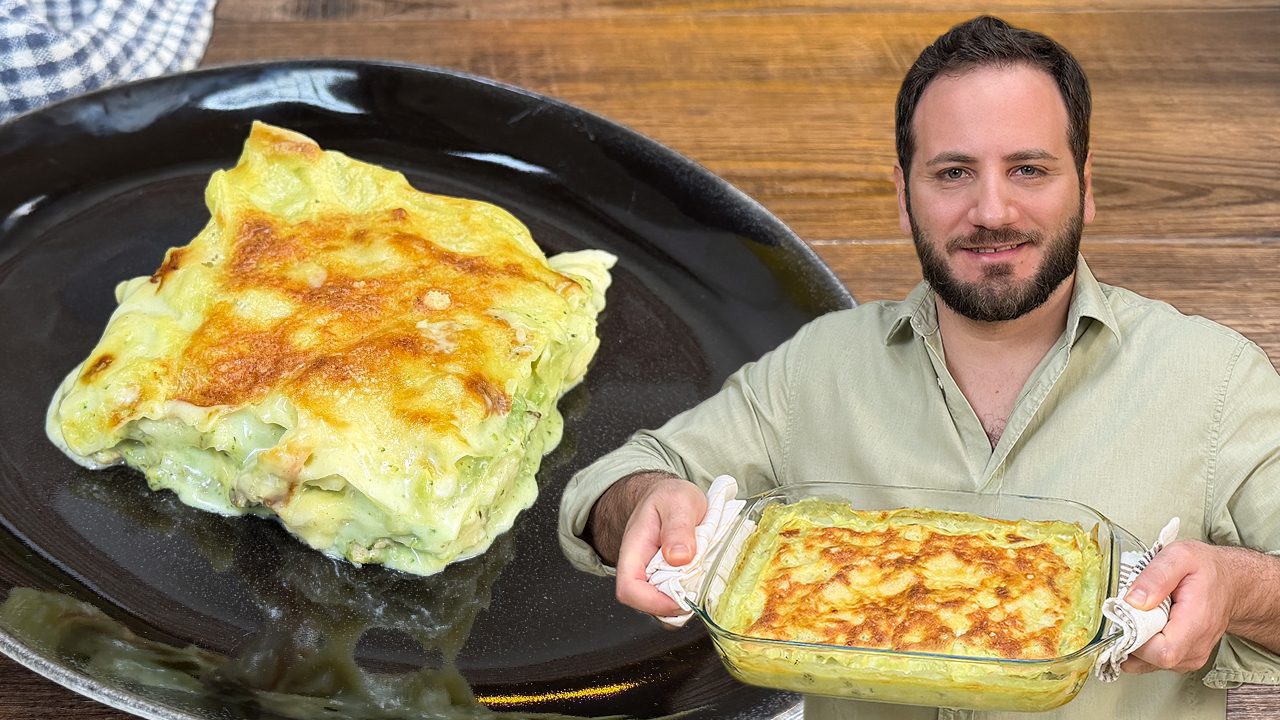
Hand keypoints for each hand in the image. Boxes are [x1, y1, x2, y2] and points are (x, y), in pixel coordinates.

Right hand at [587, 472, 706, 617]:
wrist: (671, 497)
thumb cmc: (669, 497)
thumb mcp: (678, 502)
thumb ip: (678, 527)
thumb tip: (679, 557)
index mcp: (634, 550)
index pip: (629, 589)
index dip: (653, 602)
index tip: (683, 599)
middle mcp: (640, 570)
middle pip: (648, 605)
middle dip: (676, 606)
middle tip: (702, 588)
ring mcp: (654, 578)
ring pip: (664, 608)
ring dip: (687, 602)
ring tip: (705, 580)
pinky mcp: (669, 582)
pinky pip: (677, 600)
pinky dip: (693, 597)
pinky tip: (704, 580)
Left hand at [1121, 540, 1234, 673]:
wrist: (1230, 582)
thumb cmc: (1206, 569)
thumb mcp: (1180, 556)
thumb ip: (1155, 576)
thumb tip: (1132, 601)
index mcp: (1196, 624)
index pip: (1161, 652)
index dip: (1135, 639)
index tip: (1125, 616)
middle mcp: (1196, 648)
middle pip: (1151, 660)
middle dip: (1129, 638)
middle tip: (1128, 612)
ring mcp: (1190, 657)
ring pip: (1148, 663)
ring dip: (1134, 642)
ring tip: (1139, 616)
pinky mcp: (1183, 658)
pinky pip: (1152, 661)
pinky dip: (1141, 646)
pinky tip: (1144, 625)